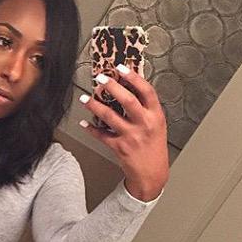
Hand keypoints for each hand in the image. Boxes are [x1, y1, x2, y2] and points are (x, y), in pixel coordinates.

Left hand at [78, 64, 168, 201]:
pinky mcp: (119, 148)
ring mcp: (131, 136)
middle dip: (113, 87)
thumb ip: (146, 108)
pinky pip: (101, 135)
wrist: (152, 173)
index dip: (134, 78)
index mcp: (156, 116)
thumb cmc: (153, 146)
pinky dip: (91, 129)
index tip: (122, 68)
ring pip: (110, 117)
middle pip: (128, 101)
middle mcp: (144, 124)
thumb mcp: (157, 124)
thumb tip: (129, 87)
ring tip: (85, 98)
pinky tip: (84, 123)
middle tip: (101, 79)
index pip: (147, 92)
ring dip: (95, 106)